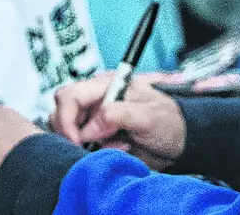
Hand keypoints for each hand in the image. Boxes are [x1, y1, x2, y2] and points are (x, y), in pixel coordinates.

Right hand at [48, 74, 184, 170]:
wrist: (178, 141)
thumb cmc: (169, 121)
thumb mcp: (149, 116)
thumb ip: (119, 115)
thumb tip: (90, 126)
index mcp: (106, 86)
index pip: (69, 96)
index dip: (67, 119)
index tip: (77, 140)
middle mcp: (96, 101)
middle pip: (61, 113)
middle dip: (73, 134)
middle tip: (95, 146)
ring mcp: (94, 119)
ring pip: (68, 132)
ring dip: (86, 145)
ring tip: (115, 145)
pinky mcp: (96, 138)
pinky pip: (81, 147)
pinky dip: (93, 153)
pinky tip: (116, 150)